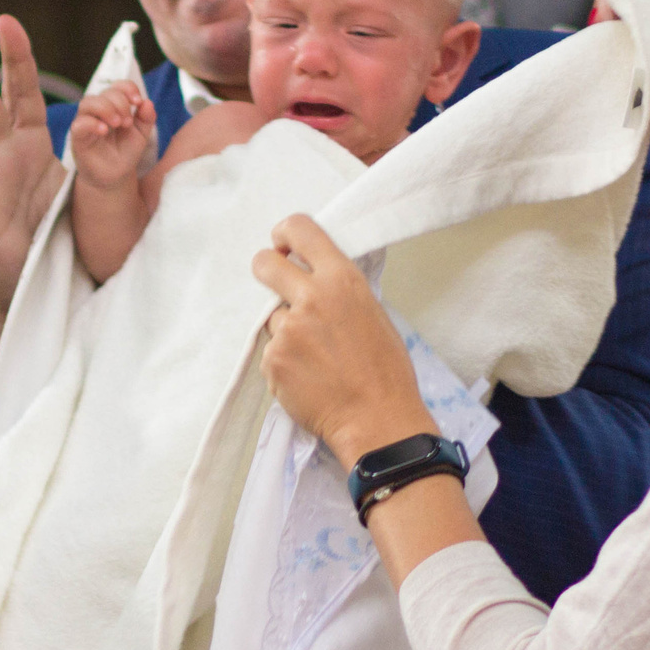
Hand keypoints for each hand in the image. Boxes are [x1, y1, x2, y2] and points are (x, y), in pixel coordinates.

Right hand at [69, 82, 156, 189]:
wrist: (115, 176)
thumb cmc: (125, 152)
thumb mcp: (141, 134)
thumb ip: (146, 118)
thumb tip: (147, 102)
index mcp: (113, 106)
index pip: (117, 86)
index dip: (128, 88)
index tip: (138, 102)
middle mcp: (98, 111)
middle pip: (105, 92)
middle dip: (120, 103)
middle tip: (127, 123)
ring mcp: (86, 123)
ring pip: (87, 102)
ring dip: (105, 109)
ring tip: (118, 124)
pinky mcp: (78, 138)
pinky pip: (79, 124)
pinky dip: (92, 123)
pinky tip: (104, 131)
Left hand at [250, 215, 436, 468]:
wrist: (376, 419)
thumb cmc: (384, 372)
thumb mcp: (372, 314)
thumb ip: (339, 291)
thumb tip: (315, 278)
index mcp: (342, 280)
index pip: (301, 230)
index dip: (285, 234)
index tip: (282, 243)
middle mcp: (311, 297)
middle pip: (265, 264)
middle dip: (265, 268)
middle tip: (272, 280)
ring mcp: (288, 329)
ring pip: (273, 318)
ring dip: (286, 332)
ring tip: (317, 359)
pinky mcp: (273, 359)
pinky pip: (271, 352)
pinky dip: (284, 363)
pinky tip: (309, 378)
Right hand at [607, 0, 649, 164]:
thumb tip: (614, 27)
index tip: (604, 23)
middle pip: (632, 0)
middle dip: (613, 18)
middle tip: (605, 45)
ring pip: (629, 27)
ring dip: (616, 41)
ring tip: (612, 61)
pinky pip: (633, 52)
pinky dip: (622, 60)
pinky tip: (618, 73)